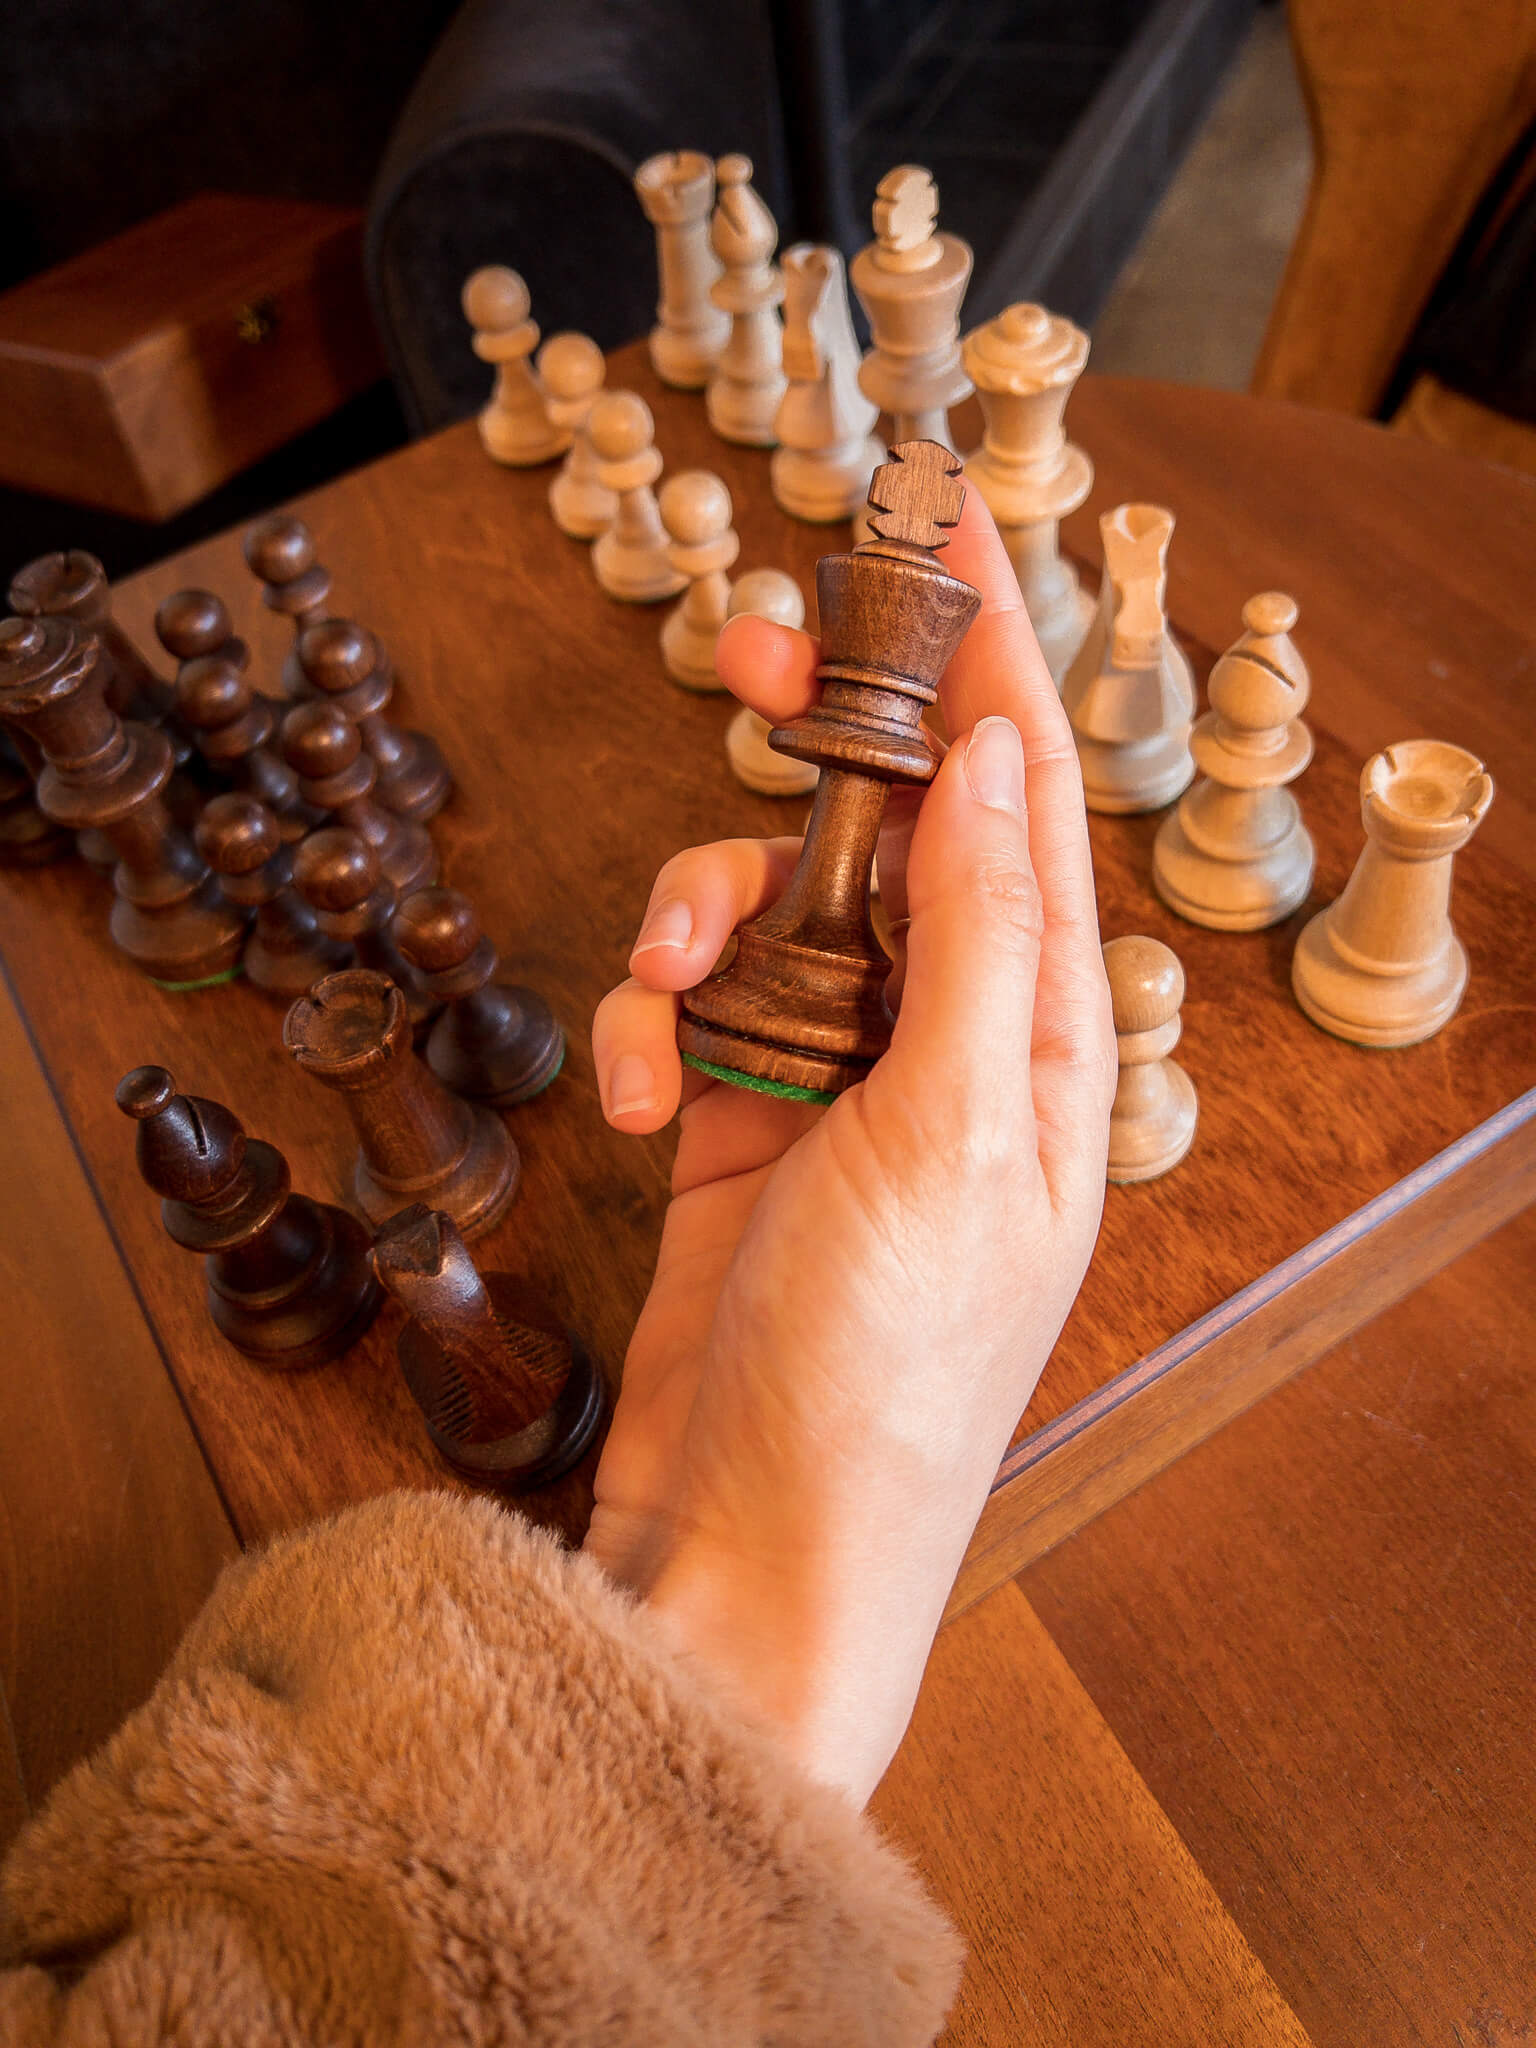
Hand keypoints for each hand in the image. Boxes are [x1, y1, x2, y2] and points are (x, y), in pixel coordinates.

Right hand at [587, 492, 1114, 1804]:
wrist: (755, 1545)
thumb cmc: (884, 1372)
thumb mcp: (952, 1134)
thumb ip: (978, 937)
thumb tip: (997, 759)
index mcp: (1041, 1032)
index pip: (1027, 796)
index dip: (986, 650)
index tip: (939, 521)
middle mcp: (949, 1037)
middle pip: (886, 821)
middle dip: (815, 736)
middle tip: (750, 654)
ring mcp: (837, 1078)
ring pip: (761, 899)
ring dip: (696, 909)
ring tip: (668, 986)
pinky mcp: (738, 1121)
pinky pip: (684, 1004)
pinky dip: (644, 1021)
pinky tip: (632, 1100)